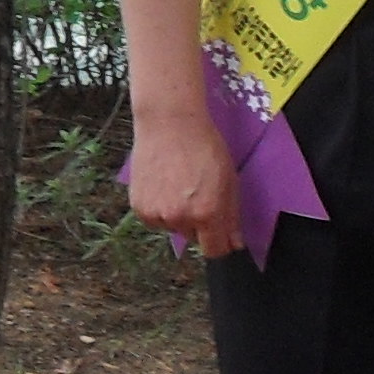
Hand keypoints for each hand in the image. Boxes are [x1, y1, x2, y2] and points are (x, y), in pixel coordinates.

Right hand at [127, 105, 241, 257]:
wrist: (169, 123)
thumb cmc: (204, 146)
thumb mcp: (229, 180)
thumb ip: (232, 217)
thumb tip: (234, 245)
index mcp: (207, 213)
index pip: (215, 251)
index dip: (220, 244)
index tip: (221, 236)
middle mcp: (180, 218)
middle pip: (194, 238)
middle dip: (199, 223)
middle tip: (197, 194)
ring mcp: (157, 213)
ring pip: (173, 227)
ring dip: (177, 215)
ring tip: (177, 184)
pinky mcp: (139, 207)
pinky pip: (154, 219)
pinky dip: (159, 208)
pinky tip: (163, 184)